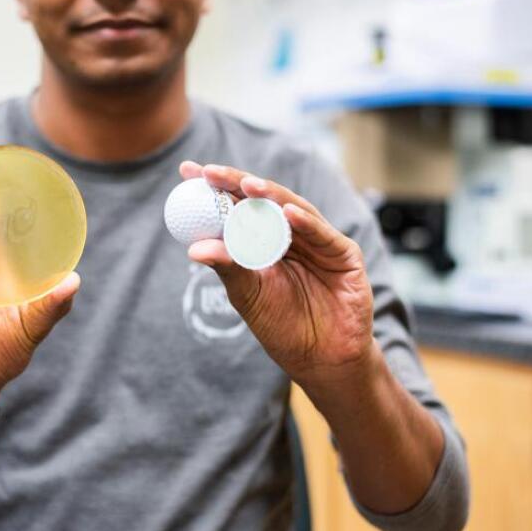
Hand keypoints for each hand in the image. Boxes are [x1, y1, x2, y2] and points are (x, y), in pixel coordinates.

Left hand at [180, 162, 377, 389]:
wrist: (321, 358)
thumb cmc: (281, 324)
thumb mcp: (247, 294)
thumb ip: (227, 267)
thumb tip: (193, 249)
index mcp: (262, 240)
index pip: (235, 207)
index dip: (214, 188)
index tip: (187, 171)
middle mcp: (289, 234)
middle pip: (262, 200)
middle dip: (236, 182)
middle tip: (211, 172)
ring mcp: (318, 241)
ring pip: (292, 209)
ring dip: (269, 195)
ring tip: (247, 184)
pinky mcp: (344, 254)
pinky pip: (322, 234)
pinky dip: (306, 222)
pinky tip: (287, 212)